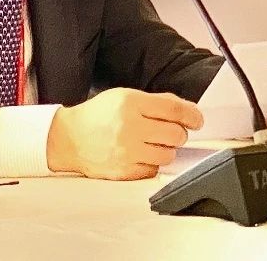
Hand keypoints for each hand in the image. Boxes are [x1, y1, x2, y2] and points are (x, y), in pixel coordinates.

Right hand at [46, 88, 202, 179]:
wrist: (69, 139)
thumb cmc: (99, 116)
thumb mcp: (125, 96)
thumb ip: (155, 102)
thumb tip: (186, 110)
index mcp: (131, 103)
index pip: (173, 109)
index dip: (192, 115)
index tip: (198, 120)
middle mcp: (130, 127)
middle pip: (175, 134)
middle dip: (180, 133)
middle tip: (172, 132)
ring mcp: (126, 152)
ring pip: (168, 154)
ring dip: (167, 149)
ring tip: (155, 143)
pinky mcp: (123, 172)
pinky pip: (153, 170)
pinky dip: (153, 163)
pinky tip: (143, 155)